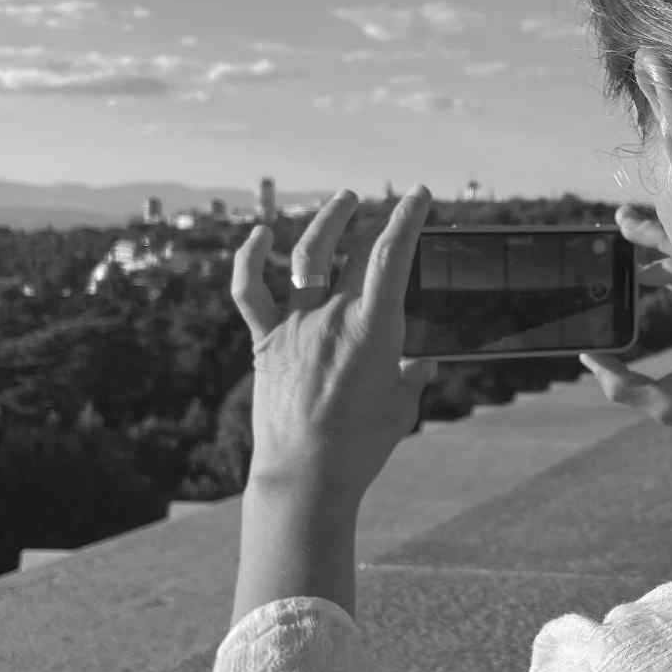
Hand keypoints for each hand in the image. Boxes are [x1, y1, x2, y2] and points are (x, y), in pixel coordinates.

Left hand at [230, 185, 437, 505]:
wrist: (304, 475)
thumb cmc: (361, 446)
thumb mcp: (403, 406)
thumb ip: (413, 375)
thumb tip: (422, 362)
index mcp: (373, 329)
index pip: (392, 257)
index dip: (408, 219)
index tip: (419, 196)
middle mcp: (332, 316)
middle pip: (355, 250)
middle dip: (376, 221)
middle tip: (387, 208)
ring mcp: (295, 325)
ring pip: (308, 255)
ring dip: (328, 222)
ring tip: (344, 201)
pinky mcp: (266, 341)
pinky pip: (249, 290)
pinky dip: (250, 257)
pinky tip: (260, 234)